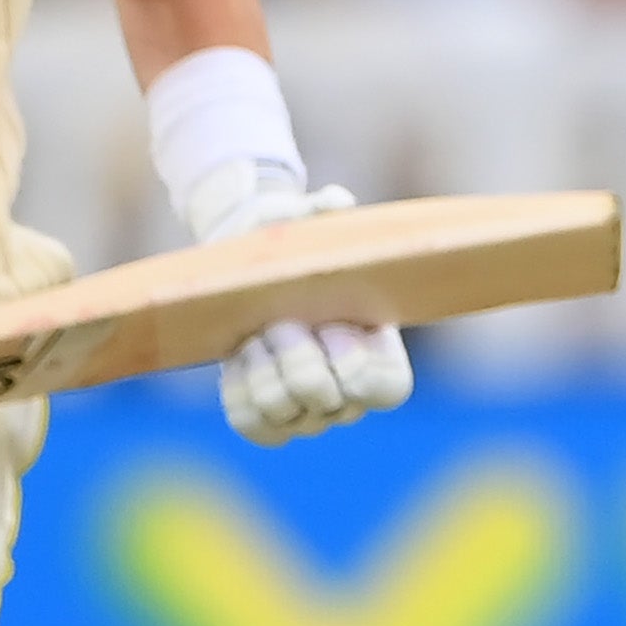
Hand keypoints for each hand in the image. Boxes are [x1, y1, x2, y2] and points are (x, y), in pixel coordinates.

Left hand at [195, 174, 415, 448]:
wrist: (250, 261)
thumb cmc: (293, 239)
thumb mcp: (309, 217)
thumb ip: (324, 210)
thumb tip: (334, 204)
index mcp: (378, 346)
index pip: (387, 388)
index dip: (355, 364)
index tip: (331, 324)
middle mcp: (349, 392)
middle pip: (326, 399)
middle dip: (297, 354)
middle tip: (280, 317)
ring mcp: (308, 412)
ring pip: (282, 412)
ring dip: (262, 365)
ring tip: (256, 329)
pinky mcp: (268, 420)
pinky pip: (251, 422)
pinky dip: (240, 385)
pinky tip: (238, 355)